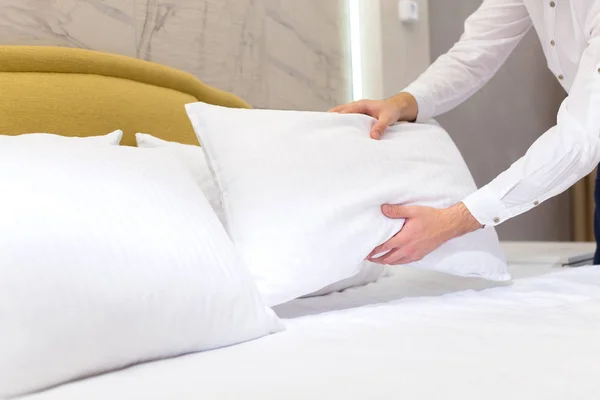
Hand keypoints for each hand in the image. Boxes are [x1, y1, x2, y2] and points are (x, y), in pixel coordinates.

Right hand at [329, 92, 418, 139]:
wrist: (398, 108)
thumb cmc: (392, 110)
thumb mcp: (388, 118)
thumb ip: (381, 127)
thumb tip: (373, 137)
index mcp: (361, 105)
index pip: (344, 110)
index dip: (334, 116)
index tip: (326, 123)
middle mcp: (357, 107)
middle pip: (339, 112)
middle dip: (330, 119)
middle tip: (320, 128)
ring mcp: (358, 112)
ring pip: (343, 116)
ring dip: (336, 123)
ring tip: (326, 133)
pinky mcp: (360, 118)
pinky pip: (349, 121)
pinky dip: (343, 126)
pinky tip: (339, 135)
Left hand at [368, 202, 482, 264]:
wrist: (448, 226)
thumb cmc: (431, 217)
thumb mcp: (413, 211)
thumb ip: (396, 211)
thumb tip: (383, 209)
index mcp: (404, 239)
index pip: (384, 248)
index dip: (373, 251)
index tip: (366, 252)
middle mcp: (408, 249)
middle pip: (388, 259)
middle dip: (377, 259)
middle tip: (368, 257)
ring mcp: (414, 254)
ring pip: (396, 262)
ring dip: (386, 261)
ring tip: (378, 259)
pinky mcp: (420, 256)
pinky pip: (404, 262)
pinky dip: (396, 262)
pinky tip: (394, 258)